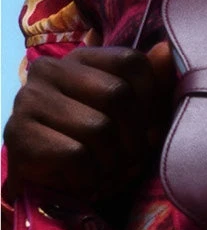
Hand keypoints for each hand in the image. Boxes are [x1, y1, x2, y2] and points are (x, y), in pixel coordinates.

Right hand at [4, 43, 176, 205]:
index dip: (153, 100)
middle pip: (117, 94)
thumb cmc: (95, 143)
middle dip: (135, 136)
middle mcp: (49, 70)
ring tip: (106, 171)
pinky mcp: (19, 133)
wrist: (46, 180)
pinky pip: (76, 155)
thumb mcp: (129, 113)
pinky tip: (83, 178)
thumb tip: (165, 49)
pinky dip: (89, 175)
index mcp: (79, 58)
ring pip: (98, 128)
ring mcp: (29, 99)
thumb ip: (150, 83)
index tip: (151, 128)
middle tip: (131, 159)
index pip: (131, 61)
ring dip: (113, 162)